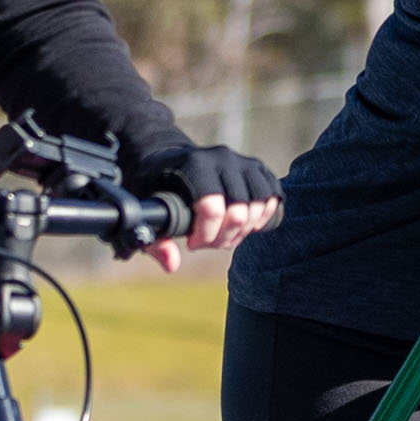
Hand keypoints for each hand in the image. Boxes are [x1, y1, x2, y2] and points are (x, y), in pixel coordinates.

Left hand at [131, 137, 280, 269]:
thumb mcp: (146, 211)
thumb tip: (172, 264)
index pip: (212, 208)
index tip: (192, 243)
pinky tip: (245, 225)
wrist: (170, 156)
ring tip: (225, 236)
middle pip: (238, 212)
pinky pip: (272, 197)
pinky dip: (263, 217)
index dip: (205, 236)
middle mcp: (222, 158)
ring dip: (244, 230)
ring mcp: (243, 161)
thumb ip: (154, 241)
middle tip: (208, 243)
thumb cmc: (155, 185)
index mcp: (194, 164)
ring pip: (259, 206)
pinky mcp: (257, 168)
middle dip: (223, 238)